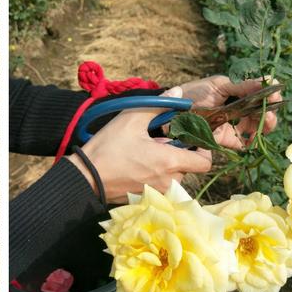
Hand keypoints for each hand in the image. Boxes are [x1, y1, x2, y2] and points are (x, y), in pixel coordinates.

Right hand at [68, 87, 212, 203]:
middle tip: (159, 143)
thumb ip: (158, 105)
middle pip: (188, 168)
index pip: (205, 162)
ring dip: (166, 166)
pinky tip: (137, 166)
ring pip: (174, 177)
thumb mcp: (131, 119)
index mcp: (170, 161)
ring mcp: (157, 192)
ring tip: (145, 154)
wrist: (86, 178)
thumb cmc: (108, 148)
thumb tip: (178, 93)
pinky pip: (160, 186)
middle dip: (179, 155)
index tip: (189, 139)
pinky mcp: (146, 198)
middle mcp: (169, 181)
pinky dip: (154, 176)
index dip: (202, 149)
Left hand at [178, 76, 281, 149]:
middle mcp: (240, 108)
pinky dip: (249, 144)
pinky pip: (241, 144)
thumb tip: (267, 81)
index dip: (271, 95)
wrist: (171, 111)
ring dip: (263, 128)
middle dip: (270, 114)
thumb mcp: (218, 85)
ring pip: (256, 128)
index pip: (263, 93)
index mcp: (239, 91)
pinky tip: (250, 142)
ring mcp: (233, 123)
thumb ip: (241, 85)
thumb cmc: (194, 92)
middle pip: (263, 112)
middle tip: (268, 114)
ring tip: (262, 127)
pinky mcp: (225, 138)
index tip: (274, 96)